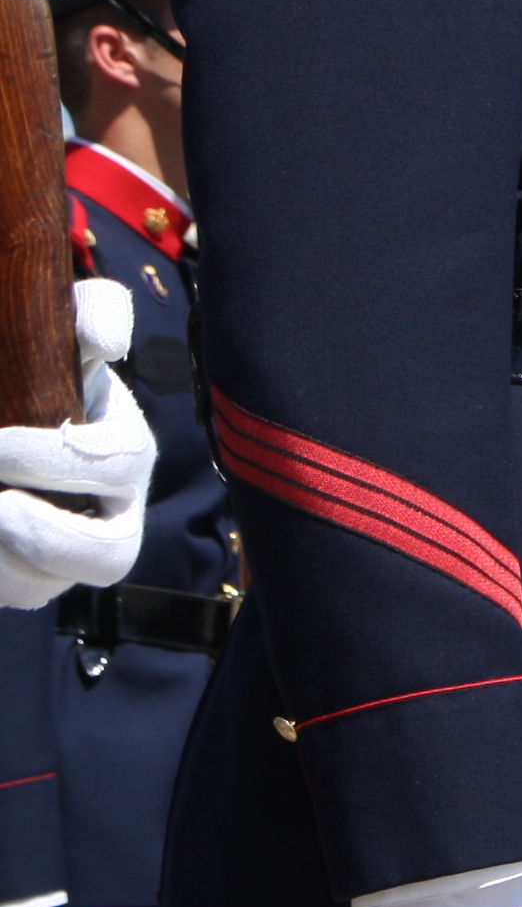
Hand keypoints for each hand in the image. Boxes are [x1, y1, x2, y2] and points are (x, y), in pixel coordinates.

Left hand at [0, 282, 157, 607]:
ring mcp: (70, 556)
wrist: (13, 424)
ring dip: (3, 558)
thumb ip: (95, 314)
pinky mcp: (33, 581)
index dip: (55, 461)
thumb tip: (105, 342)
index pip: (118, 462)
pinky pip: (16, 592)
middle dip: (42, 532)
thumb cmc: (40, 379)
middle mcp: (114, 513)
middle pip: (108, 553)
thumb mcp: (67, 338)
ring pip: (48, 586)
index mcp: (124, 451)